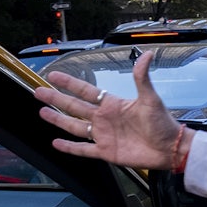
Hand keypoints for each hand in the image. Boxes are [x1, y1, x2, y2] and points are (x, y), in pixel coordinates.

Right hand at [34, 49, 191, 169]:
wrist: (169, 148)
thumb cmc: (162, 123)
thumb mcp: (151, 98)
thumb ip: (142, 78)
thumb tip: (147, 54)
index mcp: (112, 104)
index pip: (85, 91)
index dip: (69, 83)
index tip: (52, 75)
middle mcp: (104, 119)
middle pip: (74, 107)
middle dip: (56, 99)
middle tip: (37, 91)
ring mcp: (103, 135)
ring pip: (74, 127)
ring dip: (58, 120)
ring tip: (42, 112)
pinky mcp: (105, 152)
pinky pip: (83, 149)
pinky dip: (69, 147)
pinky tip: (56, 143)